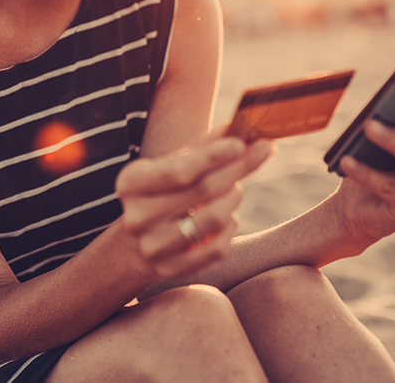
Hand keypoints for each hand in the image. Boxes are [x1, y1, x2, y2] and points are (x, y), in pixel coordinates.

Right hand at [115, 128, 273, 278]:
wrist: (136, 243)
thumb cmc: (162, 193)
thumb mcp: (171, 165)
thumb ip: (203, 147)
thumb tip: (238, 124)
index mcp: (132, 183)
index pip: (179, 170)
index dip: (213, 156)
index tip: (242, 142)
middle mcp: (137, 216)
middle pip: (202, 190)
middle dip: (238, 168)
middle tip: (262, 151)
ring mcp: (152, 247)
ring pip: (213, 220)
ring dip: (234, 199)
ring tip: (235, 189)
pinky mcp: (169, 270)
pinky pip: (216, 249)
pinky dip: (230, 228)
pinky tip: (228, 217)